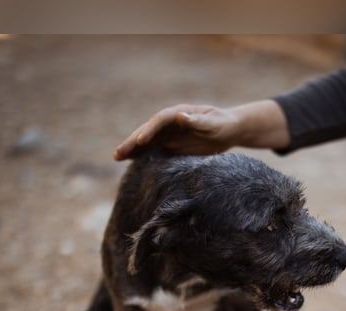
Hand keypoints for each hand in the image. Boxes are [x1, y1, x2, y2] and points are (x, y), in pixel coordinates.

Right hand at [114, 104, 240, 159]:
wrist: (229, 130)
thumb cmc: (223, 123)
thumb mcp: (214, 122)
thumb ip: (197, 121)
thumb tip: (179, 116)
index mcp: (179, 113)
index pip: (160, 120)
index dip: (149, 130)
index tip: (141, 141)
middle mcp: (170, 122)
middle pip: (147, 130)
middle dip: (133, 141)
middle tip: (118, 153)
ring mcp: (169, 134)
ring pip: (147, 141)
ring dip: (132, 149)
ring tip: (117, 157)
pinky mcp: (171, 145)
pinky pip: (154, 150)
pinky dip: (142, 155)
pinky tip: (131, 162)